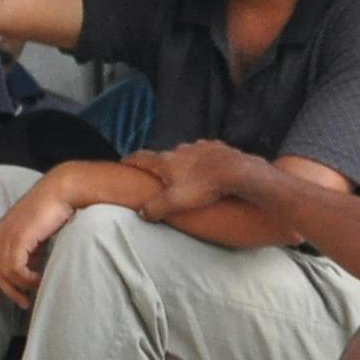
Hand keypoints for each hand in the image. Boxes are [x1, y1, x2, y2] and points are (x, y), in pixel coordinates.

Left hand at [0, 171, 82, 305]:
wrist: (64, 190)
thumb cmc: (56, 209)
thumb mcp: (38, 233)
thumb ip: (31, 249)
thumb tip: (32, 268)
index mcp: (4, 230)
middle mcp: (2, 232)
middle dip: (7, 290)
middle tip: (23, 302)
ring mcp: (8, 234)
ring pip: (4, 272)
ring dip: (20, 286)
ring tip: (36, 289)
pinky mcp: (18, 238)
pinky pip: (15, 268)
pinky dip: (26, 278)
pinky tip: (39, 279)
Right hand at [127, 140, 266, 224]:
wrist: (236, 172)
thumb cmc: (204, 186)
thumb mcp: (174, 202)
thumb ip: (155, 208)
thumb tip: (143, 213)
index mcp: (165, 161)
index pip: (140, 157)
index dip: (129, 160)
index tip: (123, 162)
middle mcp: (179, 150)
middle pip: (163, 156)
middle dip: (159, 166)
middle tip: (158, 178)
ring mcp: (198, 146)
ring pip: (184, 154)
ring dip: (182, 164)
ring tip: (186, 178)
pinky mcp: (215, 148)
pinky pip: (204, 153)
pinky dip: (202, 162)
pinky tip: (208, 172)